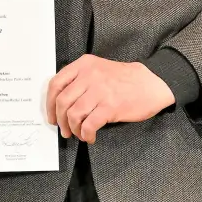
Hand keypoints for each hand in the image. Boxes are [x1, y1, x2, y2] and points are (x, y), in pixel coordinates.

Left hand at [46, 56, 175, 142]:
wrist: (152, 83)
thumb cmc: (124, 79)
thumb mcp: (98, 69)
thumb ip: (80, 80)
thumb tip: (61, 104)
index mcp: (84, 65)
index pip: (56, 84)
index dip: (49, 103)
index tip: (52, 116)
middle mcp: (90, 76)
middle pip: (62, 101)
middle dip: (60, 120)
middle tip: (64, 130)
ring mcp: (100, 91)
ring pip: (74, 115)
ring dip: (73, 129)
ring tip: (78, 134)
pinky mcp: (111, 106)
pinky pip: (89, 125)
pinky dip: (86, 134)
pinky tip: (90, 136)